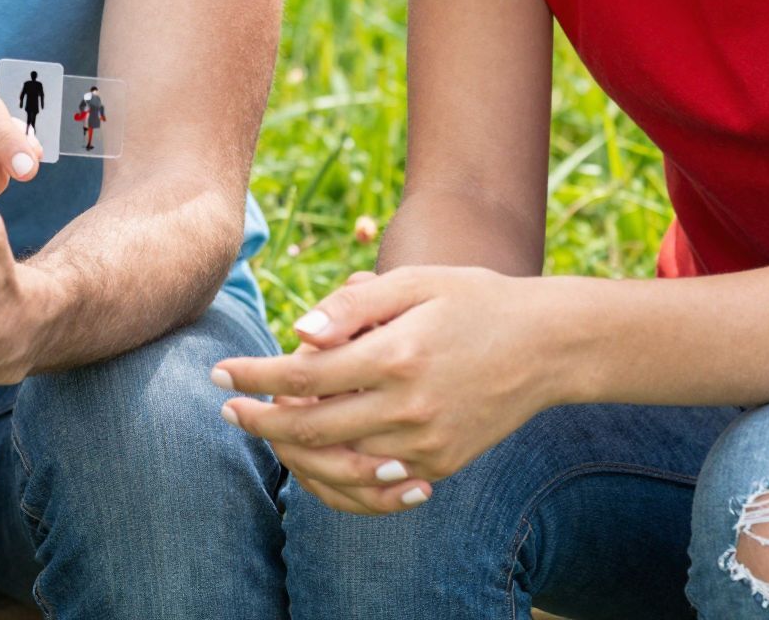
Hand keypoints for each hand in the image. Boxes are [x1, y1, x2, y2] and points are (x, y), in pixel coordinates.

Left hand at [212, 266, 555, 516]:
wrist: (548, 346)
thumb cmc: (473, 300)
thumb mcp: (414, 283)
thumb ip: (353, 307)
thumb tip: (298, 333)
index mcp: (395, 355)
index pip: (302, 377)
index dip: (253, 377)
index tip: (220, 374)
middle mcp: (408, 407)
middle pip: (310, 428)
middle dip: (259, 421)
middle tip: (227, 410)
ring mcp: (426, 444)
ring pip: (337, 463)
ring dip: (292, 451)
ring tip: (268, 430)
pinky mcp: (442, 465)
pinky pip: (375, 484)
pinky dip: (338, 474)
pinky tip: (317, 457)